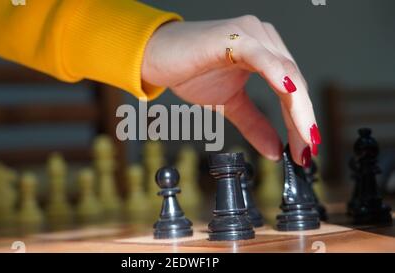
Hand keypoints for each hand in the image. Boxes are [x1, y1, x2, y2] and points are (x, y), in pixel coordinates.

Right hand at [142, 15, 320, 166]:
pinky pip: (261, 57)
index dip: (301, 120)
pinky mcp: (233, 35)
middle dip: (303, 120)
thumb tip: (275, 150)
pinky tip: (288, 94)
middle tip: (307, 152)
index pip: (293, 89)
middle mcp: (264, 38)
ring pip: (285, 72)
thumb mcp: (229, 104)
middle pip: (295, 82)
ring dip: (297, 107)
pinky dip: (277, 75)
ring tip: (303, 138)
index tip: (305, 150)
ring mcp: (250, 33)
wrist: (155, 56)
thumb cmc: (190, 71)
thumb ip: (254, 124)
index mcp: (266, 51)